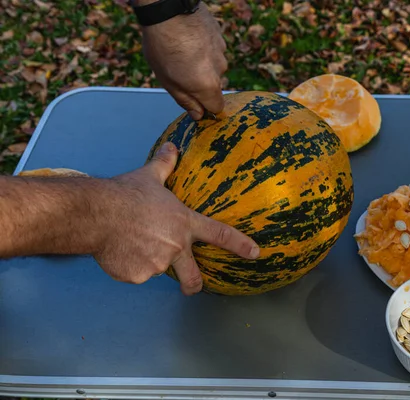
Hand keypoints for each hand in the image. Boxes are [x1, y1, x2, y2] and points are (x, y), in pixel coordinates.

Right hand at [94, 142, 258, 294]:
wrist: (96, 213)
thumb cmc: (125, 194)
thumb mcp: (149, 176)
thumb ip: (165, 164)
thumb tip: (171, 147)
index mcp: (184, 223)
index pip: (220, 234)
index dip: (240, 245)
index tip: (254, 253)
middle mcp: (175, 247)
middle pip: (194, 277)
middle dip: (194, 285)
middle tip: (190, 285)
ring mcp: (157, 264)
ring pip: (156, 269)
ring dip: (147, 261)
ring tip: (130, 241)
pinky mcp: (138, 275)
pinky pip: (135, 274)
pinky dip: (129, 266)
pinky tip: (118, 249)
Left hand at [140, 2, 227, 119]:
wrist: (168, 10)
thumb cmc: (163, 47)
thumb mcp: (167, 81)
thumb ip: (186, 100)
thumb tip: (198, 115)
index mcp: (208, 86)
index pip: (218, 108)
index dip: (206, 107)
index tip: (194, 100)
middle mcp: (220, 71)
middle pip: (215, 86)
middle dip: (201, 83)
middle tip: (180, 71)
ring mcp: (222, 52)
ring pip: (214, 66)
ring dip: (202, 64)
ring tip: (183, 52)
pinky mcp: (220, 37)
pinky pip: (214, 50)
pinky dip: (204, 49)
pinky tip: (189, 40)